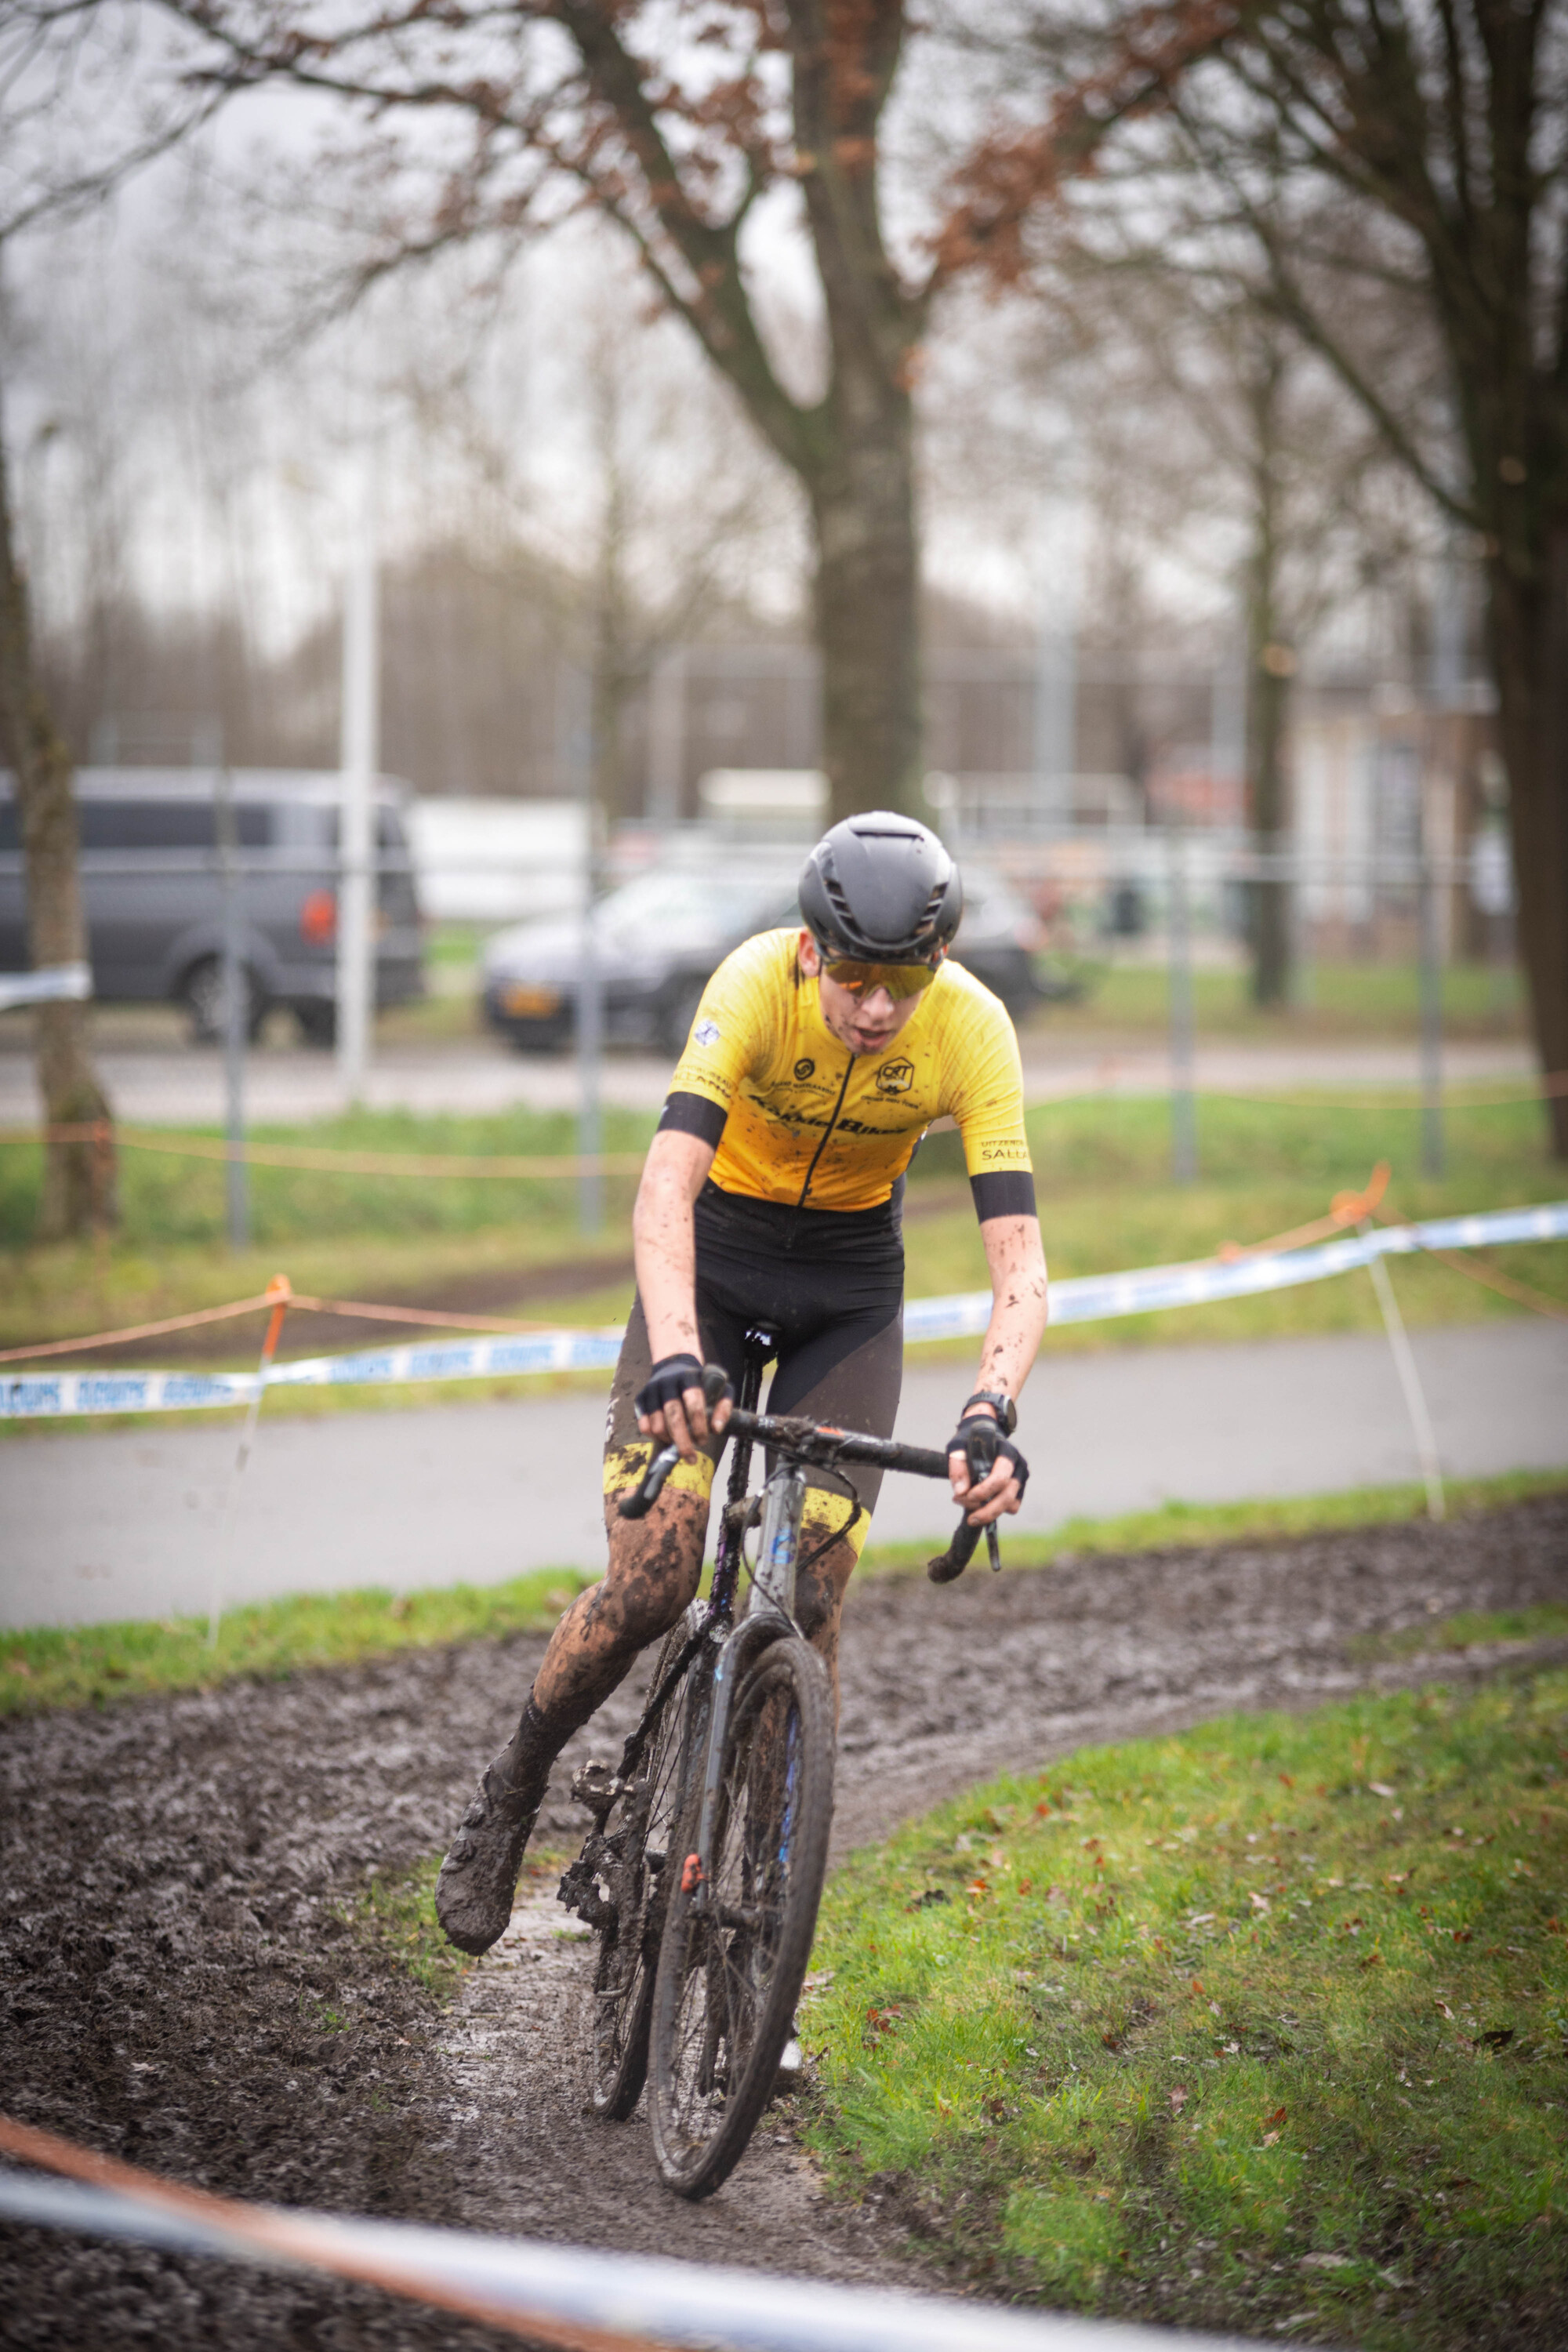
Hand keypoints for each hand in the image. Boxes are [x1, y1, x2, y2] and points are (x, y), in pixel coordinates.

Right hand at [634, 1353, 732, 1461]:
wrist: (673, 1367)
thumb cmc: (700, 1383)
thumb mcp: (719, 1388)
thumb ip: (724, 1407)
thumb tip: (717, 1429)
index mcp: (688, 1377)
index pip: (693, 1403)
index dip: (699, 1425)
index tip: (703, 1440)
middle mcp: (667, 1382)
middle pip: (673, 1417)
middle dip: (683, 1442)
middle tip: (691, 1458)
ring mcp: (651, 1390)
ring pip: (657, 1425)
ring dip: (670, 1439)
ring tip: (680, 1441)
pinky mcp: (640, 1399)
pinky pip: (644, 1426)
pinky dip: (655, 1437)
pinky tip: (667, 1436)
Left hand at [947, 1408, 1028, 1525]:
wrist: (984, 1433)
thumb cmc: (970, 1440)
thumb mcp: (958, 1446)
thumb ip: (957, 1465)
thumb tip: (960, 1491)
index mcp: (1006, 1451)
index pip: (1000, 1477)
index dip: (984, 1491)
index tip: (967, 1496)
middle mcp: (1018, 1464)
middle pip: (1008, 1496)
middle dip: (988, 1511)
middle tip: (970, 1518)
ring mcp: (1021, 1477)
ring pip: (1011, 1505)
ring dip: (990, 1511)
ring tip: (969, 1504)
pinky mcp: (1019, 1488)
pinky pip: (1011, 1507)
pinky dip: (996, 1509)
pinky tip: (979, 1502)